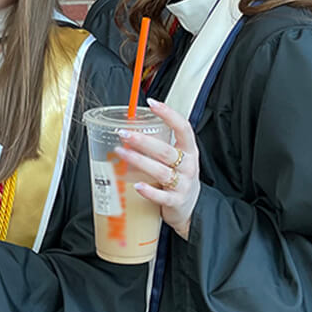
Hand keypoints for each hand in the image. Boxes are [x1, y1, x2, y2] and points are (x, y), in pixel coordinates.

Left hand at [113, 98, 200, 239]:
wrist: (190, 207)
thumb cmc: (179, 178)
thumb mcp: (177, 158)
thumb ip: (161, 144)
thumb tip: (132, 127)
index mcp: (189, 151)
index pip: (183, 128)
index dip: (168, 114)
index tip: (152, 103)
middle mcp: (188, 166)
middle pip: (166, 151)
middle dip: (144, 141)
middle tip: (124, 134)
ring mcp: (182, 184)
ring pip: (160, 171)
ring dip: (139, 161)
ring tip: (121, 154)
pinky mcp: (175, 201)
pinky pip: (161, 196)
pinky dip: (149, 191)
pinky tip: (137, 185)